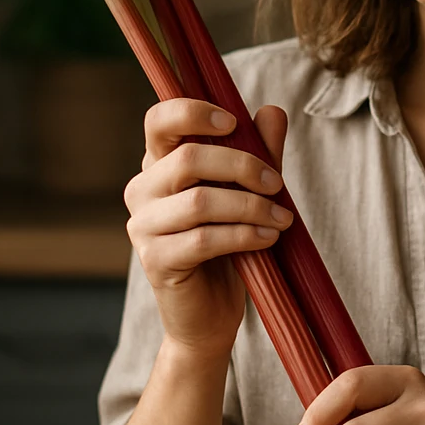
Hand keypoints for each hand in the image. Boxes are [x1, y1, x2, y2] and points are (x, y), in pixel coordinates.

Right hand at [123, 98, 291, 360]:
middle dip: (242, 166)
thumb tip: (272, 111)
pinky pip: (203, 239)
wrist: (212, 313)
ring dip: (251, 207)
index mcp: (159, 164)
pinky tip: (269, 239)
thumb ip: (259, 152)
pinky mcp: (155, 261)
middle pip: (186, 159)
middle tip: (278, 184)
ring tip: (282, 219)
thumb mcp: (249, 192)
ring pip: (199, 202)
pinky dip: (244, 236)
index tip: (234, 122)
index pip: (158, 121)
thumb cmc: (229, 245)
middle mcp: (142, 190)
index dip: (193, 112)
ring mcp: (143, 226)